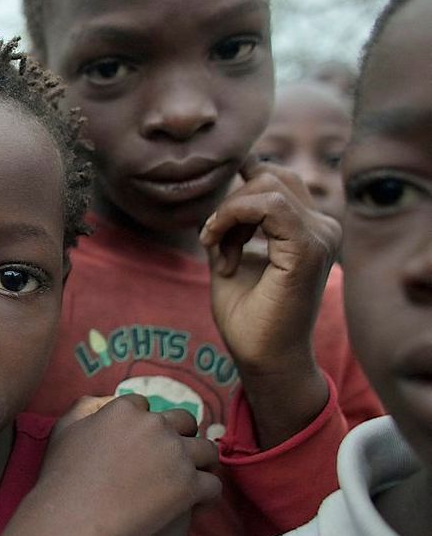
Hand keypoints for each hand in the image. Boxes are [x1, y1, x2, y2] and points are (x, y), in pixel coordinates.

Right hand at [0, 395, 219, 535]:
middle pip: (184, 421)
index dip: (144, 424)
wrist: (72, 523)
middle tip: (173, 456)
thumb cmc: (61, 480)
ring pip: (207, 450)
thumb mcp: (63, 430)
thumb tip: (101, 401)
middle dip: (181, 436)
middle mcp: (154, 426)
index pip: (145, 406)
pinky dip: (207, 495)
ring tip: (193, 477)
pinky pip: (213, 485)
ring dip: (201, 462)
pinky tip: (196, 504)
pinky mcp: (188, 487)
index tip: (144, 441)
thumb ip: (83, 408)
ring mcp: (175, 455)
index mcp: (125, 410)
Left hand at [200, 157, 338, 445]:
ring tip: (217, 250)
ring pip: (267, 187)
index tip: (213, 233)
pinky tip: (218, 247)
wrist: (262, 358)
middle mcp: (322, 228)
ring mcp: (320, 236)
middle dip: (229, 204)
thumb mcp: (231, 254)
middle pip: (270, 177)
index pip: (274, 179)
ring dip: (227, 215)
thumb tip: (231, 177)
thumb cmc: (249, 316)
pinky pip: (269, 205)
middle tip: (212, 243)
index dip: (236, 194)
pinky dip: (231, 217)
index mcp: (309, 228)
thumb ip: (232, 221)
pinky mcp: (308, 249)